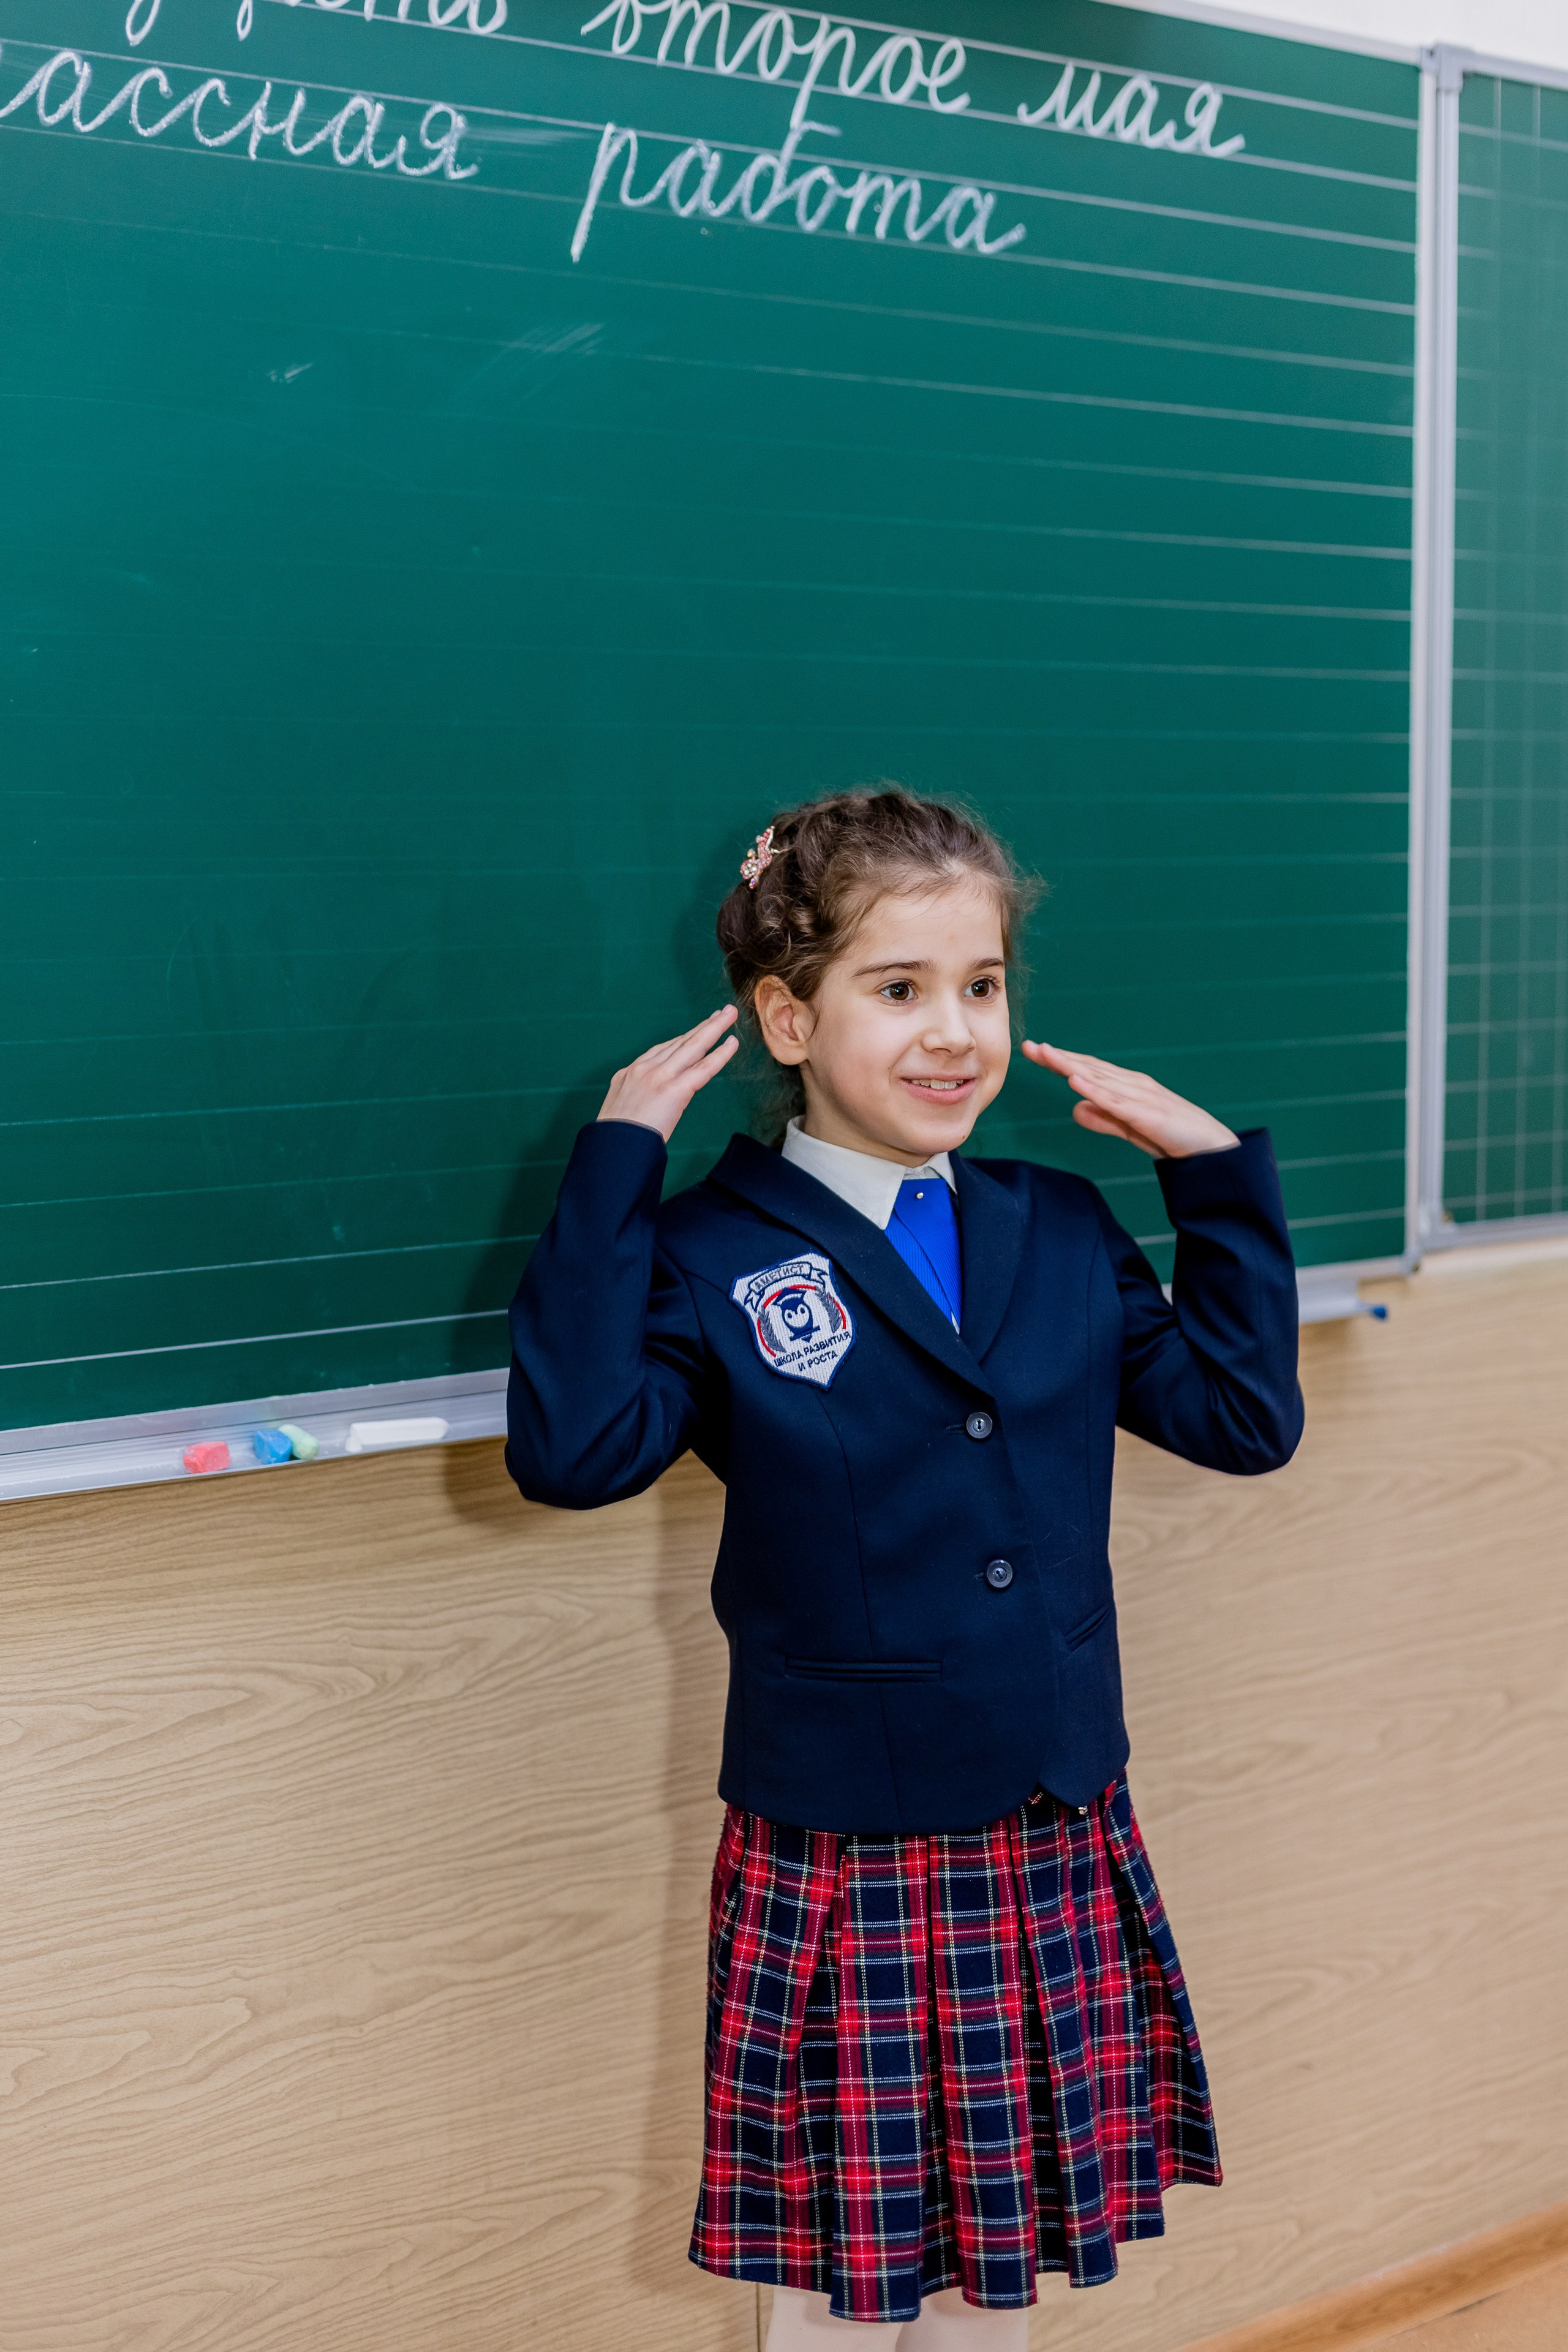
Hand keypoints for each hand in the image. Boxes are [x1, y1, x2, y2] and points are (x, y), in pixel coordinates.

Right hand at [597, 1007, 738, 1141]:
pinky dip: (720, 1055)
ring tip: (730, 1015)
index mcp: (629, 1073)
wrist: (612, 1149)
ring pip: (693, 1046)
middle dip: (703, 1026)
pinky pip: (703, 1068)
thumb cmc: (615, 1139)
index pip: (662, 1050)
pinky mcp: (674, 1090)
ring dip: (714, 1028)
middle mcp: (644, 1068)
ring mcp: (659, 1076)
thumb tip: (649, 1104)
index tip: (697, 1030)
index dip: (684, 1038)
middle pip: (680, 1041)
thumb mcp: (619, 1110)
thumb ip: (637, 1098)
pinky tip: (732, 1043)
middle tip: (721, 1013)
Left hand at [1022, 1041, 1237, 1158]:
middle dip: (1059, 1057)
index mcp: (1128, 1087)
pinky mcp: (1150, 1115)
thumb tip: (1075, 1108)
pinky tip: (1075, 1082)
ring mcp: (1142, 1098)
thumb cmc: (1175, 1136)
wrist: (1213, 1150)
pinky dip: (1095, 1091)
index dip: (1062, 1060)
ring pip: (1100, 1079)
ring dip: (1072, 1066)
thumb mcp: (1130, 1128)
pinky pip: (1118, 1102)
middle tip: (1030, 1046)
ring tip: (1047, 1055)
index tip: (1036, 1052)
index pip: (1089, 1069)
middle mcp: (1134, 1085)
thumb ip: (1104, 1118)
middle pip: (1090, 1068)